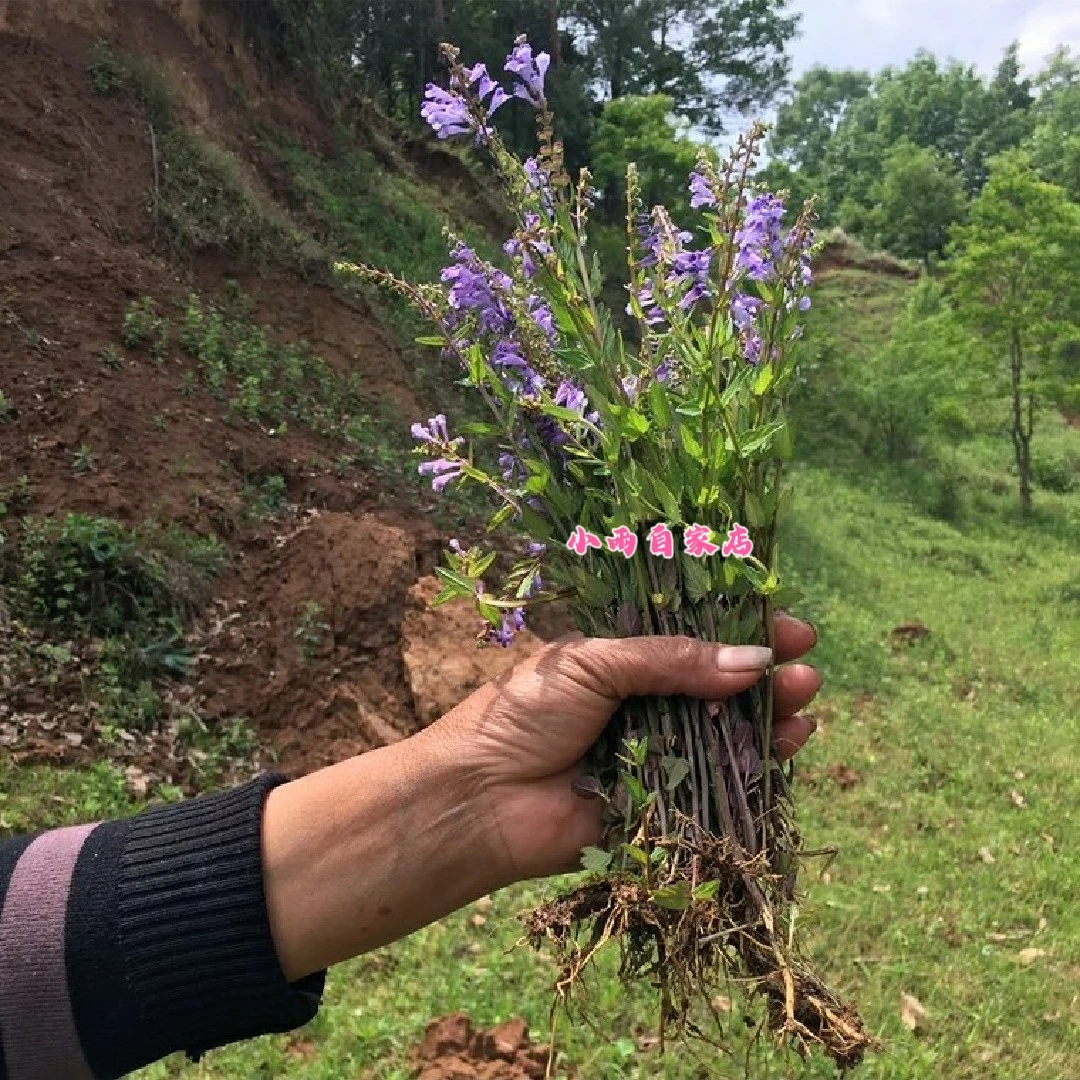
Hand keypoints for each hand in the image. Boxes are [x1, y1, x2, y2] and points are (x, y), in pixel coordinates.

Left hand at [263, 616, 820, 981]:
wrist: (479, 800)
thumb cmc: (524, 715)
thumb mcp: (595, 663)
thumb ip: (671, 661)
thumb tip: (751, 663)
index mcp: (621, 661)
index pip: (694, 638)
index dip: (741, 632)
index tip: (788, 626)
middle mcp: (643, 705)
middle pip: (719, 688)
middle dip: (765, 677)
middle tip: (804, 669)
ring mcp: (655, 755)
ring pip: (727, 735)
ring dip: (769, 719)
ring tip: (803, 703)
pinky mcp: (662, 806)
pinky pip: (718, 787)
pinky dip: (754, 770)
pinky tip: (785, 749)